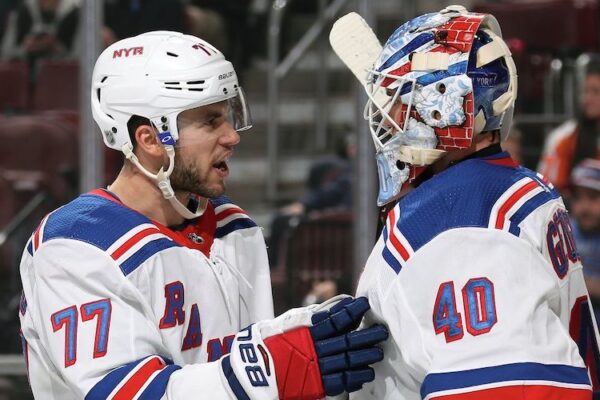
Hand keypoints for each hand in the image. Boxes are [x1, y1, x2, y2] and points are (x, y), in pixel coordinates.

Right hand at [222, 296, 387, 399]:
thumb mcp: (289, 322)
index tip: (364, 305)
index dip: (351, 312)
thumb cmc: (270, 342)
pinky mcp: (315, 386)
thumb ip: (315, 314)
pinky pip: (341, 382)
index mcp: (306, 331)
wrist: (252, 372)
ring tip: (378, 353)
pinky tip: (367, 374)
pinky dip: (356, 377)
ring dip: (365, 356)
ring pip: (347, 360)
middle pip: (347, 340)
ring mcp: (315, 368)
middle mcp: (313, 348)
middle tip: (382, 332)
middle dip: (366, 335)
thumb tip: (341, 301)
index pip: (334, 318)